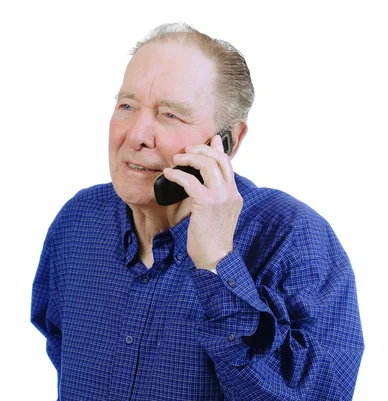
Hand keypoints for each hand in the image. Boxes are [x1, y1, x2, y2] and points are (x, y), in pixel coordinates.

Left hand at [163, 135, 242, 269]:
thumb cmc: (212, 240)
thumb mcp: (218, 215)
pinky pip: (190, 181)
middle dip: (202, 149)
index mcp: (235, 195)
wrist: (215, 258)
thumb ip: (214, 197)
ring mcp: (220, 197)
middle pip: (219, 158)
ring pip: (207, 164)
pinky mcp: (206, 203)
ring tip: (176, 159)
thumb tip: (202, 184)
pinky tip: (168, 174)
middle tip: (186, 150)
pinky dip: (177, 174)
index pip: (228, 164)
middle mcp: (231, 193)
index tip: (210, 140)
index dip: (218, 149)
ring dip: (189, 158)